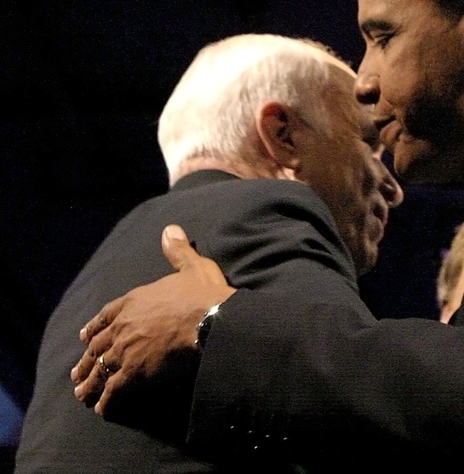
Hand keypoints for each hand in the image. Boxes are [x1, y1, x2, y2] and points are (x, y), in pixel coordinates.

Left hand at [71, 224, 235, 415]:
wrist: (209, 320)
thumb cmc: (203, 294)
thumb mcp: (192, 267)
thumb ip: (178, 251)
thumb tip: (170, 230)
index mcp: (133, 301)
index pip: (106, 315)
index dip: (94, 327)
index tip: (86, 337)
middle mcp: (122, 326)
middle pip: (98, 346)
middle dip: (87, 360)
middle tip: (78, 372)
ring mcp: (125, 351)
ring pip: (100, 370)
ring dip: (90, 382)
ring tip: (83, 394)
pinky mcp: (133, 373)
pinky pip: (114, 391)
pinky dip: (107, 401)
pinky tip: (105, 410)